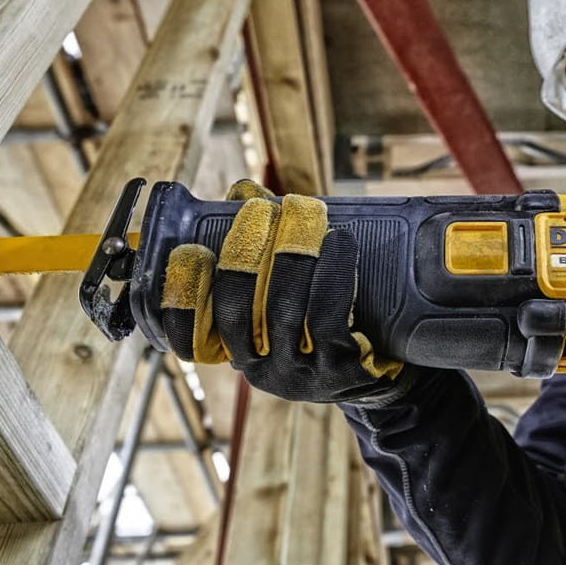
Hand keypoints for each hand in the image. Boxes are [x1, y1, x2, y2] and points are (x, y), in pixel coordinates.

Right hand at [160, 180, 405, 402]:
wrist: (381, 368)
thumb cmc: (324, 320)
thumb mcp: (286, 292)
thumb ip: (260, 245)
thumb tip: (241, 191)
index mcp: (237, 350)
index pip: (189, 339)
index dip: (183, 296)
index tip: (191, 249)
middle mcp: (260, 369)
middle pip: (237, 309)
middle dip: (245, 250)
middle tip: (262, 208)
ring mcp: (299, 373)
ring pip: (283, 308)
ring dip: (293, 252)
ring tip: (306, 211)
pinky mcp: (338, 368)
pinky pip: (327, 316)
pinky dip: (332, 272)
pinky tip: (341, 240)